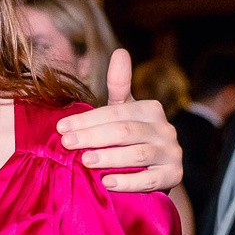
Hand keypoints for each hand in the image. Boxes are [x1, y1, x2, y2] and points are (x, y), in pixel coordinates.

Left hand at [56, 49, 184, 191]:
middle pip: (124, 131)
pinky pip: (149, 180)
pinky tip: (107, 183)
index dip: (87, 120)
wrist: (155, 173)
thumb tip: (120, 51)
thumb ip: (119, 85)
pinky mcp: (173, 176)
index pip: (115, 113)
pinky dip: (128, 182)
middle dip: (93, 137)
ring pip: (137, 154)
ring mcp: (171, 153)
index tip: (61, 127)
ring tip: (85, 161)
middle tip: (67, 144)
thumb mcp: (125, 112)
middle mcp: (165, 129)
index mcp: (151, 109)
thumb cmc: (131, 138)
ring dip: (109, 158)